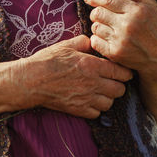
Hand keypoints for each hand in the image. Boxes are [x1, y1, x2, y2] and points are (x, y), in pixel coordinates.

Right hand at [19, 35, 133, 118]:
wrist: (31, 80)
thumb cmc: (47, 61)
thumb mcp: (66, 45)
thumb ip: (84, 42)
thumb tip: (93, 42)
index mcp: (92, 66)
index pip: (122, 72)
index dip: (125, 72)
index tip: (121, 71)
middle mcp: (93, 83)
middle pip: (120, 90)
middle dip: (118, 85)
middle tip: (111, 81)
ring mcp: (86, 99)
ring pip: (110, 103)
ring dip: (108, 97)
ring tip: (100, 91)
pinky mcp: (78, 110)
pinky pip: (97, 113)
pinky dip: (96, 108)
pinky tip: (89, 100)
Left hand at [84, 0, 156, 75]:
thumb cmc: (156, 29)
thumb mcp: (152, 6)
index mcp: (136, 11)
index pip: (108, 0)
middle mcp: (127, 25)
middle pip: (98, 13)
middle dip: (95, 11)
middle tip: (100, 14)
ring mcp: (120, 40)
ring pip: (95, 27)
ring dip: (97, 25)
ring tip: (106, 27)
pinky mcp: (115, 53)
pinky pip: (95, 41)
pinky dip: (97, 38)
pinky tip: (105, 37)